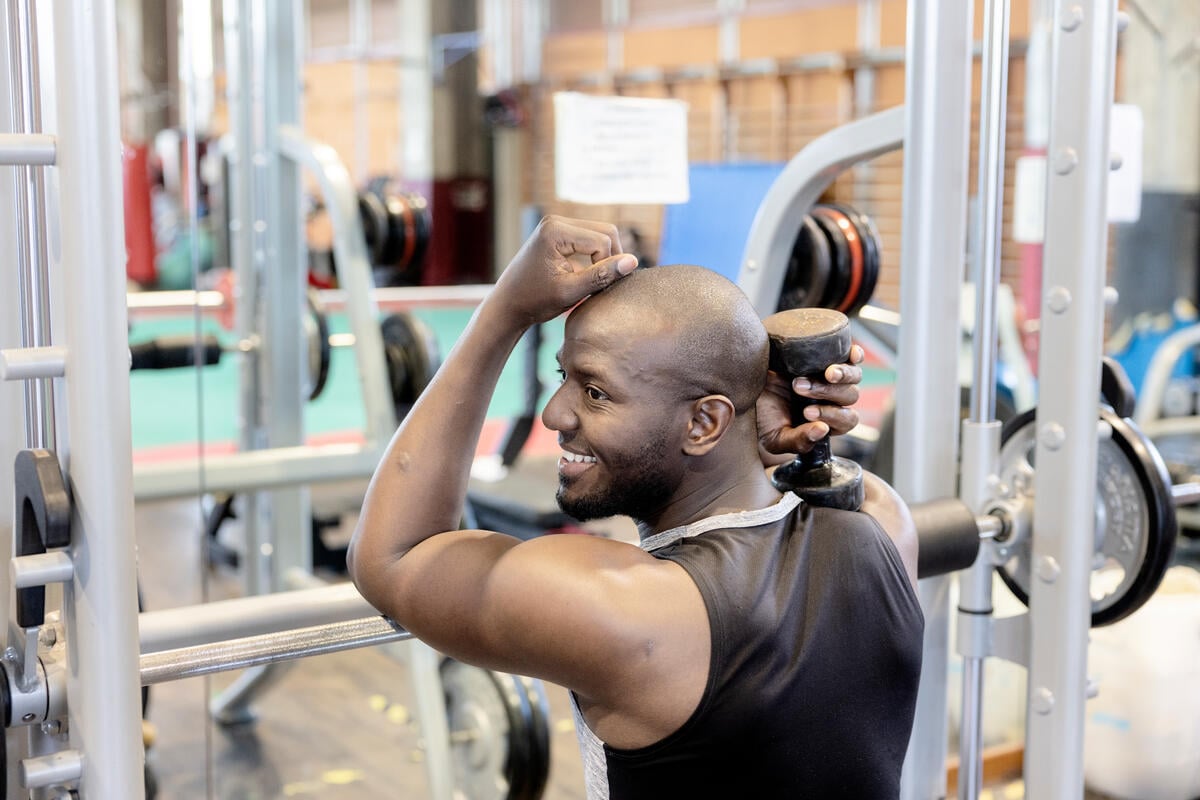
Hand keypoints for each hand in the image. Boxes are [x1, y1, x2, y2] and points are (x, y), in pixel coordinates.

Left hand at [492, 216, 638, 325]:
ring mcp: (556, 225)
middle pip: (606, 232)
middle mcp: (555, 220)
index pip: (602, 241)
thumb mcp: (570, 292)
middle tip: (602, 285)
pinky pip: (590, 239)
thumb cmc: (534, 301)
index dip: (607, 267)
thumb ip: (601, 276)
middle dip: (610, 258)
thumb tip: (633, 262)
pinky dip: (595, 257)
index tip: (594, 290)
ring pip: (601, 234)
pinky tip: (587, 276)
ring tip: (594, 282)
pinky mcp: (559, 233)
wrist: (508, 305)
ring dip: (604, 258)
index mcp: (555, 230)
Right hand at [757, 344, 863, 455]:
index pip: (845, 421)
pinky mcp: (826, 356)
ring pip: (853, 377)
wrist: (745, 385)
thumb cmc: (760, 414)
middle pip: (850, 397)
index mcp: (826, 420)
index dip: (831, 416)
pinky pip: (852, 355)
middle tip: (798, 388)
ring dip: (841, 376)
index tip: (805, 413)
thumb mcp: (775, 437)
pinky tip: (851, 355)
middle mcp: (833, 398)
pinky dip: (855, 355)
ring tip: (825, 373)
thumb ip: (798, 441)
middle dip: (826, 394)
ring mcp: (831, 376)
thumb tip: (822, 429)